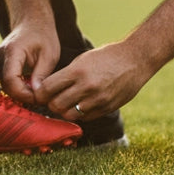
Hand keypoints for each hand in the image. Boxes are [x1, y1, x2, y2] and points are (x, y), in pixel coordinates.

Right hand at [0, 17, 60, 105]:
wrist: (33, 21)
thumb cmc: (43, 35)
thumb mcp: (49, 54)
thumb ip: (42, 74)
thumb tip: (36, 94)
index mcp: (13, 51)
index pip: (11, 80)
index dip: (23, 93)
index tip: (38, 97)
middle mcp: (0, 56)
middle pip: (5, 85)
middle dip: (22, 95)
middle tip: (38, 98)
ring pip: (4, 85)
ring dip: (19, 92)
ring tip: (35, 92)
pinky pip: (5, 81)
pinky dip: (16, 87)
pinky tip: (28, 86)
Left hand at [33, 42, 149, 121]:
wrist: (134, 60)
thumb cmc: (106, 56)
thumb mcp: (83, 59)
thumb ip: (67, 75)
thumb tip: (48, 88)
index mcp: (77, 71)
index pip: (48, 88)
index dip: (40, 93)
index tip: (39, 93)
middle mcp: (86, 87)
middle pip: (56, 105)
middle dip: (50, 104)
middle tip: (50, 100)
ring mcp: (97, 100)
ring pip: (69, 115)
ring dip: (64, 111)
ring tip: (65, 104)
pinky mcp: (106, 108)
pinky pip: (85, 117)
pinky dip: (79, 114)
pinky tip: (80, 105)